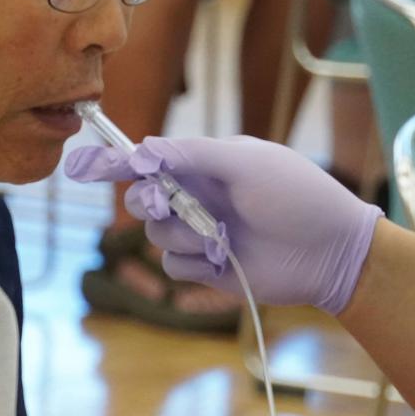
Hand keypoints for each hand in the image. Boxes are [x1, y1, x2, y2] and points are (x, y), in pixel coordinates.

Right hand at [65, 136, 381, 314]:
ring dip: (180, 234)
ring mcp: (202, 231)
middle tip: (167, 203)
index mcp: (207, 163)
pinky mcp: (208, 267)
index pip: (151, 158)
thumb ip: (193, 154)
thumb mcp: (246, 163)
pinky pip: (173, 266)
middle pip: (143, 196)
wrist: (331, 252)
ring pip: (156, 233)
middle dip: (148, 200)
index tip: (83, 165)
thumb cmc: (297, 196)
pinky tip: (224, 259)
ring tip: (219, 237)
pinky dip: (192, 263)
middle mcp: (200, 195)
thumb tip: (143, 148)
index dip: (115, 160)